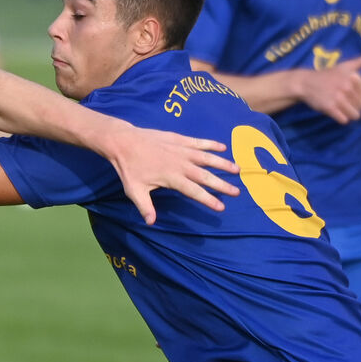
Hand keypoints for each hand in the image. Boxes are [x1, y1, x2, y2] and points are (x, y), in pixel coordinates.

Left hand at [106, 125, 238, 224]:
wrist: (124, 142)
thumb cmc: (129, 168)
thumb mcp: (134, 191)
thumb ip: (145, 206)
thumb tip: (151, 223)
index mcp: (172, 178)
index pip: (194, 191)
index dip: (208, 200)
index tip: (221, 207)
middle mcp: (181, 164)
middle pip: (206, 176)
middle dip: (222, 185)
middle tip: (236, 192)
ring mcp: (181, 150)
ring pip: (207, 158)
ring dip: (222, 164)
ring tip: (237, 169)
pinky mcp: (179, 139)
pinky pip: (199, 142)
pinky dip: (211, 144)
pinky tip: (223, 147)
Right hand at [298, 49, 360, 123]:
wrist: (306, 83)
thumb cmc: (328, 75)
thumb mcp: (346, 66)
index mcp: (353, 78)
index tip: (352, 96)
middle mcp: (347, 87)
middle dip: (354, 107)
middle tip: (345, 103)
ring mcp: (338, 98)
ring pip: (354, 115)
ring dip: (349, 114)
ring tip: (342, 109)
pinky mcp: (329, 108)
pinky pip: (344, 120)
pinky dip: (341, 119)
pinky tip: (336, 112)